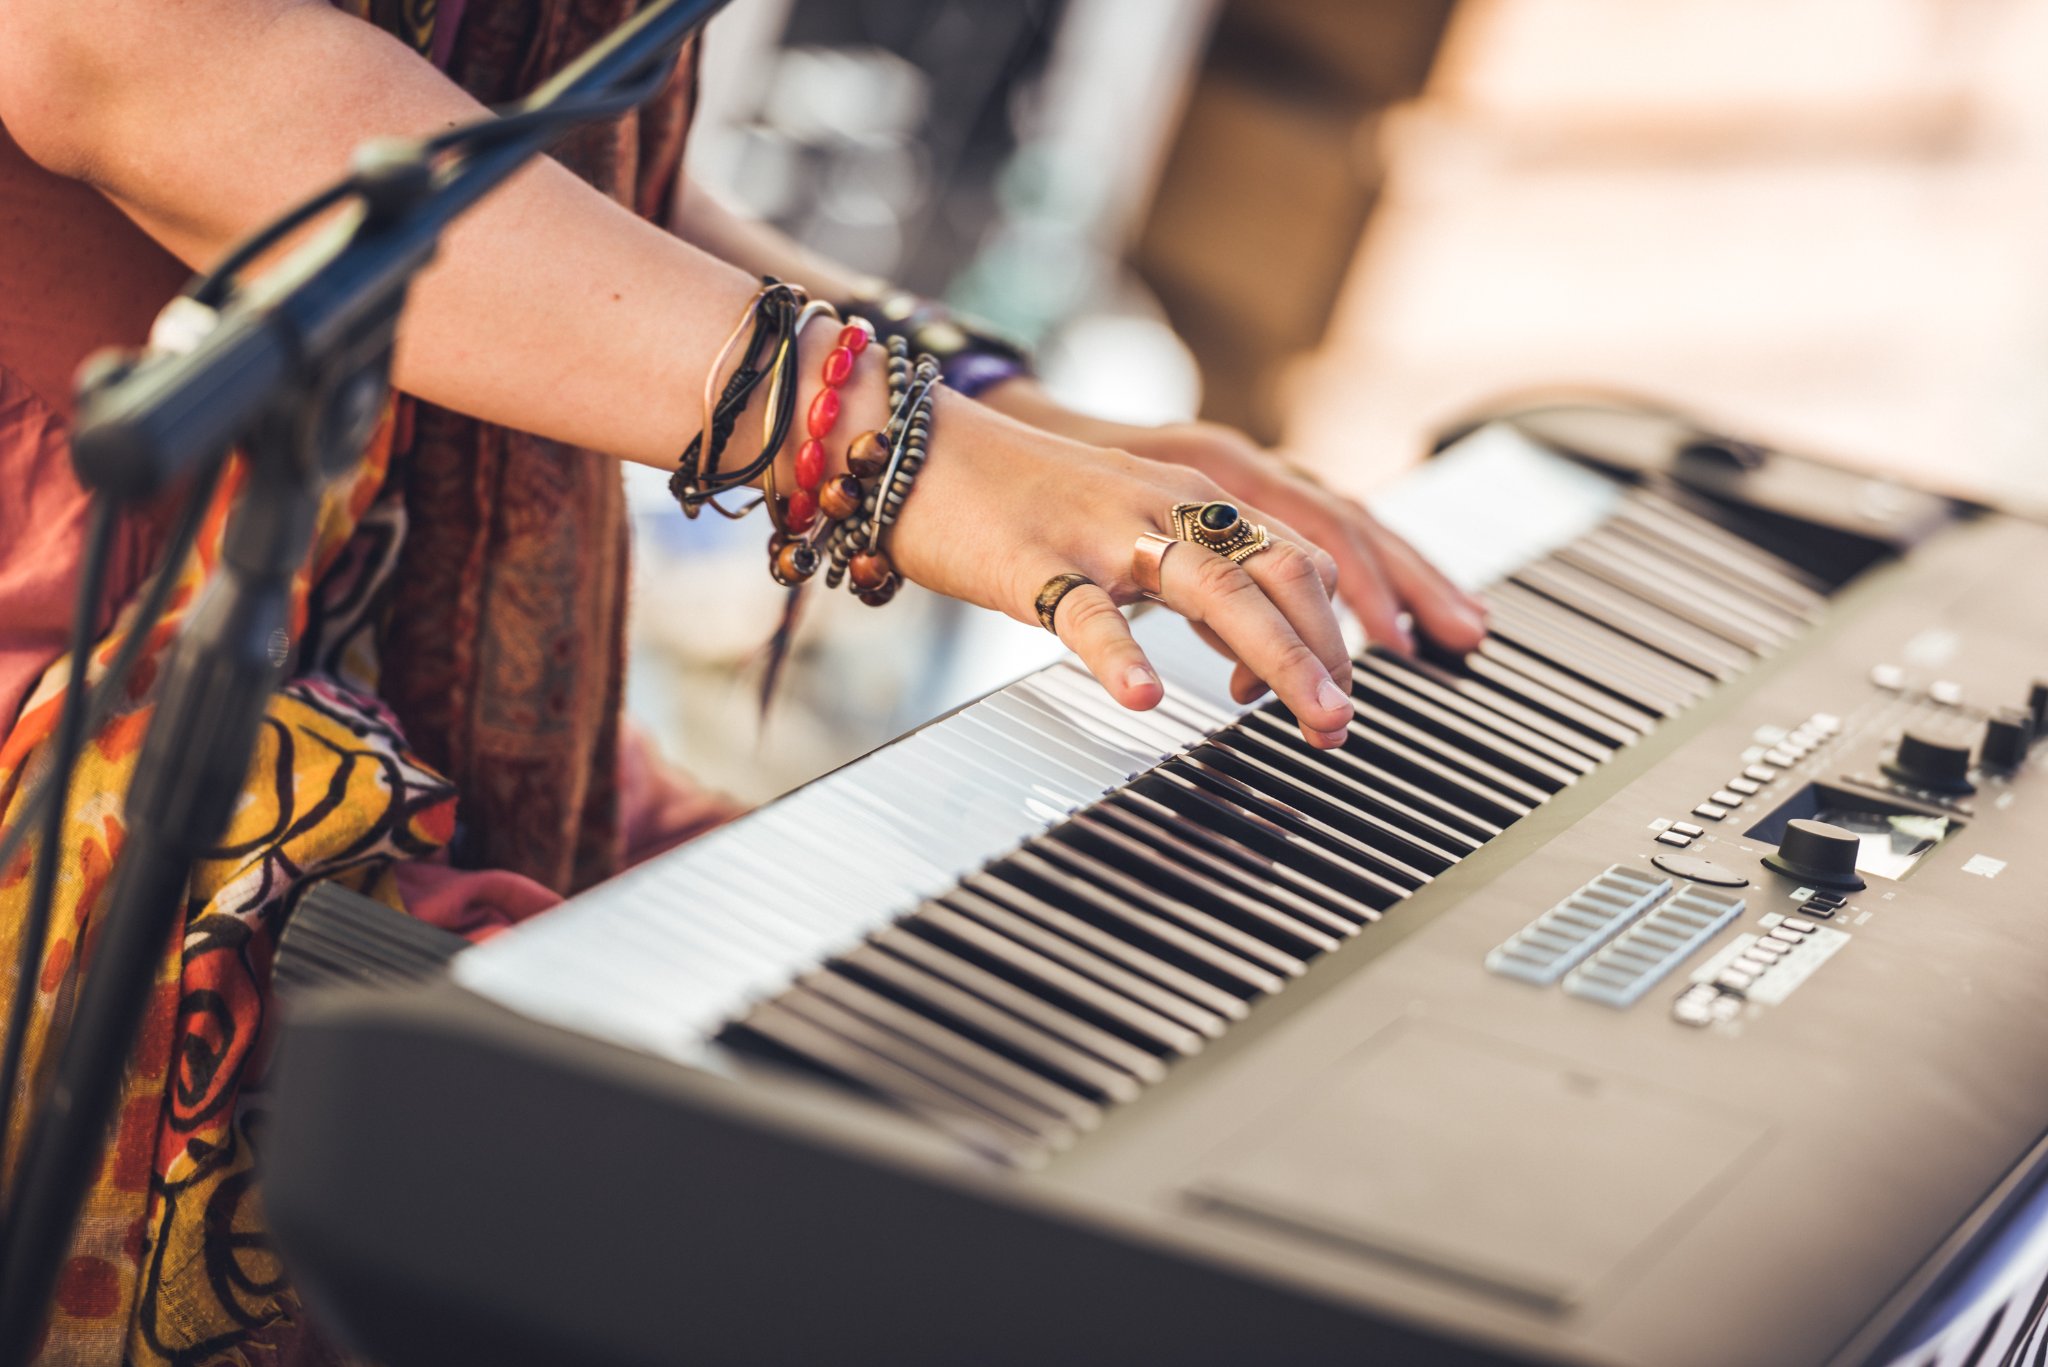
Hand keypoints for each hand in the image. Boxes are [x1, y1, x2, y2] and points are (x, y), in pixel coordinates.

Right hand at [889, 395, 1357, 747]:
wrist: (913, 446)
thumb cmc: (1020, 497)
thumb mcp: (1129, 526)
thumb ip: (1195, 580)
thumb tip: (1252, 660)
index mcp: (1192, 498)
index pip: (1300, 558)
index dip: (1330, 630)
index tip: (1327, 695)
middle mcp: (1164, 505)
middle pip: (1281, 573)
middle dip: (1329, 651)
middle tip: (1342, 725)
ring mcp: (1103, 531)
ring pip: (1216, 589)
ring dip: (1278, 658)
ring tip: (1307, 718)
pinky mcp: (1034, 561)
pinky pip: (1086, 613)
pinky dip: (1122, 656)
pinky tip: (1145, 696)